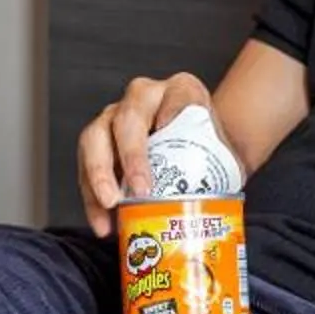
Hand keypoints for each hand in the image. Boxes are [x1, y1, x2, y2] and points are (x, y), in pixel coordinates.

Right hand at [76, 72, 212, 237]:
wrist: (203, 156)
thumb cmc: (212, 153)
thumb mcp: (227, 151)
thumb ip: (225, 165)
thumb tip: (217, 204)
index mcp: (181, 90)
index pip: (177, 95)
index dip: (171, 112)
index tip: (167, 131)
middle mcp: (143, 98)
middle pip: (126, 118)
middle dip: (128, 155)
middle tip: (137, 190)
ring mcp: (116, 118)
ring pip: (95, 139)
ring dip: (98, 176)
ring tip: (109, 207)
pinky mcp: (99, 145)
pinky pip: (87, 169)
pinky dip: (92, 198)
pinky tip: (103, 223)